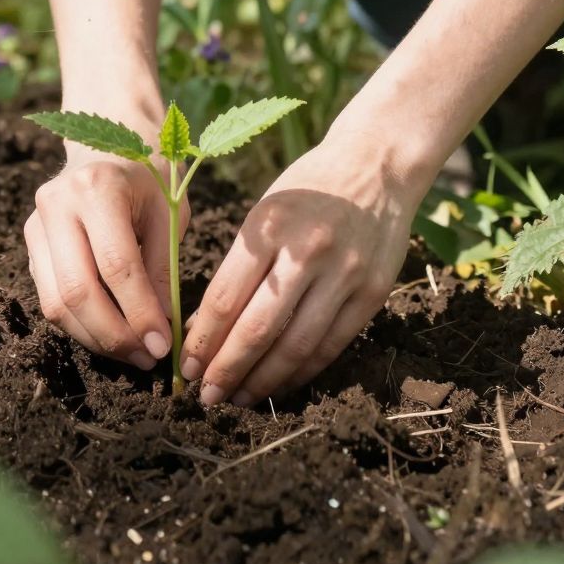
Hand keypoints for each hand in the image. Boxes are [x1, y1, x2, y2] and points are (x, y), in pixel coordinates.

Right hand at [24, 144, 188, 369]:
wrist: (106, 142)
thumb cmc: (148, 176)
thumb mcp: (170, 213)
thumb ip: (163, 269)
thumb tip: (160, 331)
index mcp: (97, 187)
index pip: (116, 266)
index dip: (140, 313)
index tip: (163, 344)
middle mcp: (57, 204)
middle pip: (77, 291)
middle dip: (114, 335)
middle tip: (146, 357)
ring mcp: (36, 224)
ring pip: (56, 303)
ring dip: (94, 338)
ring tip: (131, 352)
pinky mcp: (30, 244)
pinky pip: (50, 297)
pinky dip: (80, 324)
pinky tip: (110, 332)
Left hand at [179, 114, 416, 406]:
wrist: (378, 164)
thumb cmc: (309, 188)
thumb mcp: (264, 211)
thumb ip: (239, 266)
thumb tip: (206, 328)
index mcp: (269, 226)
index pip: (226, 298)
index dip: (202, 340)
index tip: (185, 366)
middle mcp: (306, 251)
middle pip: (257, 329)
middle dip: (226, 370)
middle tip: (205, 397)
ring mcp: (344, 273)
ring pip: (295, 347)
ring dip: (262, 381)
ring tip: (238, 399)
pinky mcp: (372, 292)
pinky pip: (331, 346)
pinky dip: (302, 372)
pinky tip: (280, 384)